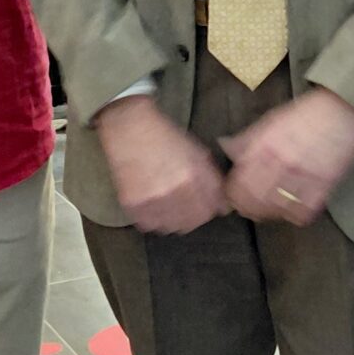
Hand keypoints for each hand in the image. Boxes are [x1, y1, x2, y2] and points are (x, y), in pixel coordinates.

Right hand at [96, 93, 229, 234]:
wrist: (129, 127)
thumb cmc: (166, 136)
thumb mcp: (197, 152)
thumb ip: (212, 178)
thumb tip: (224, 206)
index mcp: (194, 177)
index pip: (213, 210)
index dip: (212, 208)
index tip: (207, 203)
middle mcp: (175, 191)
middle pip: (194, 222)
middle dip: (195, 215)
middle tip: (187, 204)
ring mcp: (153, 200)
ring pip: (172, 227)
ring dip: (174, 220)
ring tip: (169, 205)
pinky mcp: (133, 205)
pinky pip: (150, 225)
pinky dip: (153, 219)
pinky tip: (153, 205)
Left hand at [221, 87, 353, 226]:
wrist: (342, 110)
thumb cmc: (305, 114)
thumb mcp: (270, 121)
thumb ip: (247, 138)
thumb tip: (224, 146)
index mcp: (262, 147)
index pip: (237, 183)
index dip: (232, 194)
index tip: (234, 196)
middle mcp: (279, 164)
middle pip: (253, 201)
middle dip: (247, 208)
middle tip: (250, 208)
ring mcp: (301, 177)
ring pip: (275, 210)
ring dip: (270, 213)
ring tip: (271, 208)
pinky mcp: (323, 186)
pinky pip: (302, 213)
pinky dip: (295, 214)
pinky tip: (294, 207)